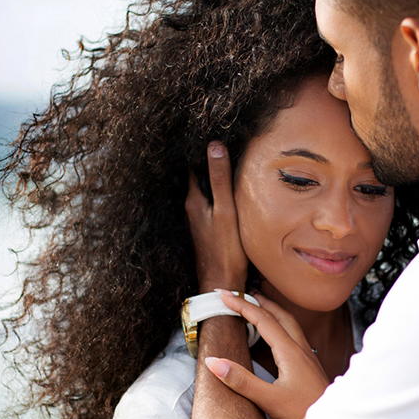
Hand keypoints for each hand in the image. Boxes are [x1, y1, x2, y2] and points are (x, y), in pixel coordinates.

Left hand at [185, 142, 247, 292]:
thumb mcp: (226, 210)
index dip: (200, 151)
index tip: (211, 136)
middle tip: (219, 144)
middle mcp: (192, 209)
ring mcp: (198, 220)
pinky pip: (209, 203)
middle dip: (206, 162)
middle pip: (197, 178)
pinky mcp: (207, 229)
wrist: (221, 283)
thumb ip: (220, 179)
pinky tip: (226, 192)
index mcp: (194, 200)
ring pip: (203, 191)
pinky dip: (215, 193)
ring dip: (211, 178)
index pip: (192, 166)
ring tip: (224, 162)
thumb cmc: (225, 249)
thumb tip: (214, 145)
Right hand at [204, 292, 330, 418]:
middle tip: (238, 294)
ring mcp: (307, 359)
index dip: (242, 305)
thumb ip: (241, 380)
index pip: (263, 319)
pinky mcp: (309, 369)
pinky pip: (293, 338)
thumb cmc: (304, 415)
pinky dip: (279, 328)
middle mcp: (301, 350)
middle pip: (279, 315)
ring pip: (288, 325)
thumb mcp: (269, 400)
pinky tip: (275, 339)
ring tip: (255, 308)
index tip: (223, 295)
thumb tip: (213, 361)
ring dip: (271, 312)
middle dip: (257, 301)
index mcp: (290, 352)